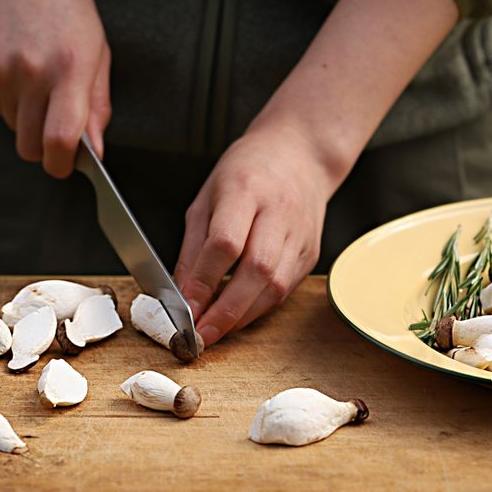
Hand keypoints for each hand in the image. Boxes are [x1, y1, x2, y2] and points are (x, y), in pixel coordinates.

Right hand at [0, 0, 110, 176]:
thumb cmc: (67, 4)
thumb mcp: (98, 49)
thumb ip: (97, 103)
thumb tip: (95, 149)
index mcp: (70, 68)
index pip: (60, 140)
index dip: (62, 164)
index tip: (66, 165)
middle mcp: (31, 71)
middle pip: (29, 145)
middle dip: (43, 146)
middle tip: (54, 122)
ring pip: (11, 125)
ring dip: (25, 114)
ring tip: (36, 74)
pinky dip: (3, 96)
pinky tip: (13, 62)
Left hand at [175, 125, 333, 345]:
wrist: (299, 155)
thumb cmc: (247, 172)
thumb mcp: (207, 198)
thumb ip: (193, 247)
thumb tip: (180, 294)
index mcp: (246, 190)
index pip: (226, 243)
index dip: (204, 281)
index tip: (185, 310)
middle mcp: (279, 212)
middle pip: (257, 270)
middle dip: (227, 310)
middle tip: (201, 336)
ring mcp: (300, 234)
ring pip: (276, 286)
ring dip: (244, 316)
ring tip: (216, 331)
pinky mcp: (311, 252)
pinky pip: (286, 289)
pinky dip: (260, 307)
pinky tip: (240, 314)